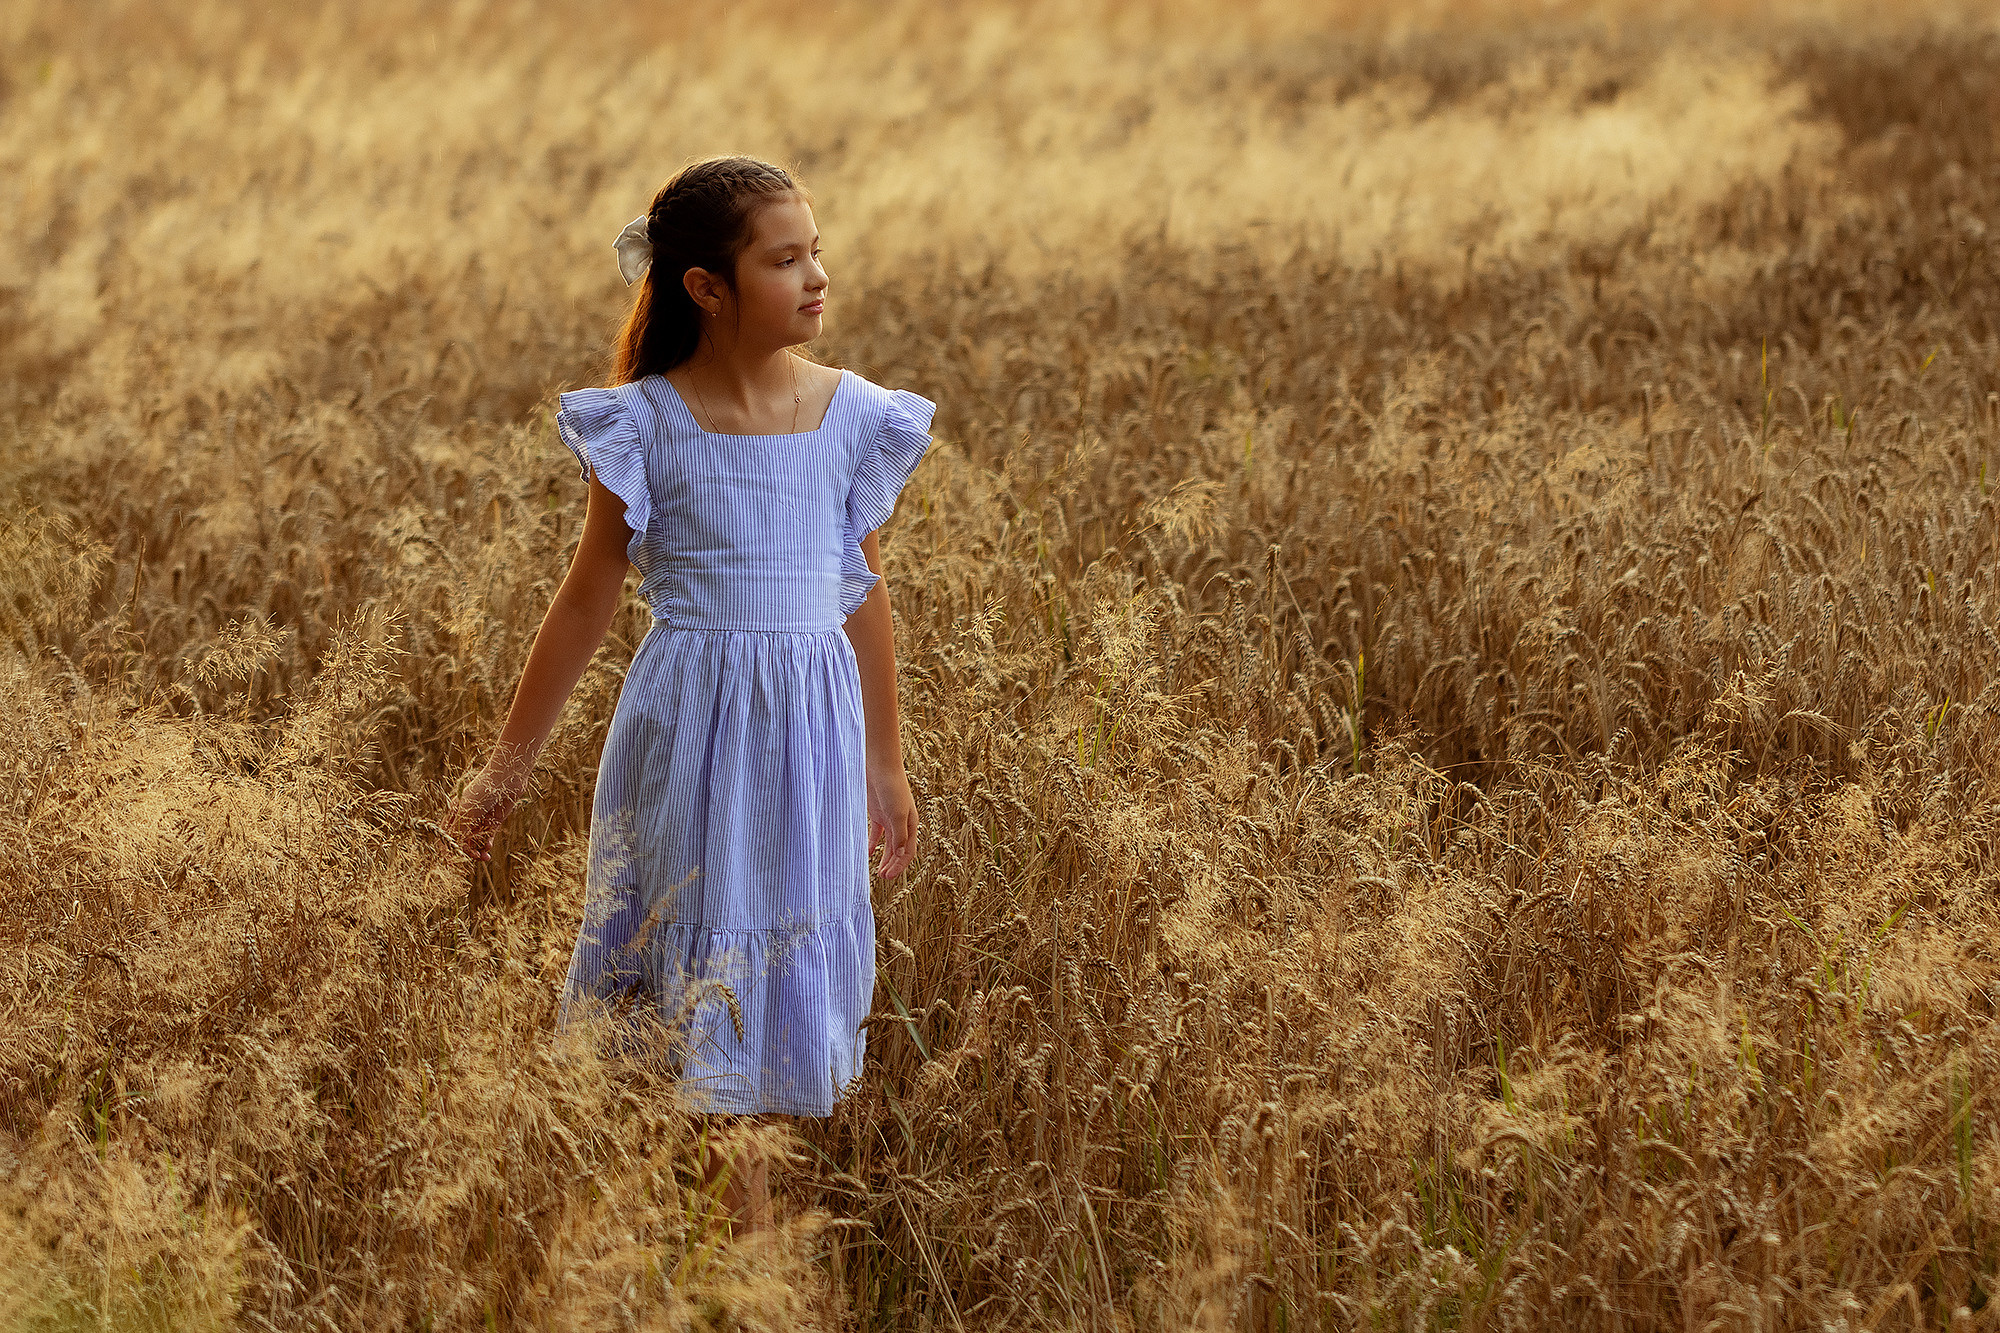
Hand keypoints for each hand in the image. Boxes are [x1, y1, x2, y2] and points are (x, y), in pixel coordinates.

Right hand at [445, 753, 531, 862]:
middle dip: (467, 851)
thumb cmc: (482, 791)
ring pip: (475, 842)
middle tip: (475, 856)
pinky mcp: (492, 822)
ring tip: (484, 857)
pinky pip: (486, 838)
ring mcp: (479, 821)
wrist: (505, 780)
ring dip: (478, 851)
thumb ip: (460, 830)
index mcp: (454, 813)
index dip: (449, 847)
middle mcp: (465, 818)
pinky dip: (486, 845)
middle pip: (461, 841)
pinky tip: (488, 847)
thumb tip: (456, 849)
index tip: (453, 858)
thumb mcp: (468, 812)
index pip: (447, 834)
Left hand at [865, 761, 918, 878]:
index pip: (908, 851)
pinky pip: (876, 833)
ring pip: (888, 844)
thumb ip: (899, 834)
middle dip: (892, 864)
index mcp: (911, 823)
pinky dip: (873, 844)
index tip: (888, 877)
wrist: (878, 765)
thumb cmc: (891, 787)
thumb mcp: (896, 813)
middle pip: (899, 849)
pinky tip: (868, 853)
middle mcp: (902, 822)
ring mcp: (889, 817)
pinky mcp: (877, 812)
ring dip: (884, 858)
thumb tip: (901, 854)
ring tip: (877, 872)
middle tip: (882, 877)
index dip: (899, 865)